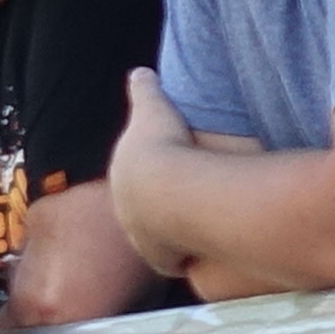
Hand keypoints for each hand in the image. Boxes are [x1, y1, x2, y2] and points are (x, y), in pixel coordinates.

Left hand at [107, 69, 201, 276]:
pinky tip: (211, 253)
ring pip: (161, 243)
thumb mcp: (152, 109)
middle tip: (185, 210)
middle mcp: (128, 217)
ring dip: (177, 240)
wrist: (170, 187)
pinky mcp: (167, 260)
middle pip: (143, 220)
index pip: (134, 189)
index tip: (166, 182)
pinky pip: (181, 262)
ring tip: (202, 233)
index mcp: (124, 183)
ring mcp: (146, 242)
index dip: (150, 184)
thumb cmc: (160, 146)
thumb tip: (140, 71)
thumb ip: (145, 90)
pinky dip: (194, 258)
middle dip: (159, 216)